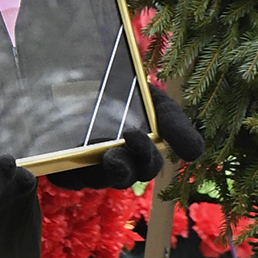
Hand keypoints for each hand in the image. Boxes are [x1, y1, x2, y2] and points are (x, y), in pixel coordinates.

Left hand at [47, 86, 203, 190]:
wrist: (88, 78)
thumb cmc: (128, 92)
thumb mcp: (154, 102)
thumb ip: (174, 124)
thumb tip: (195, 153)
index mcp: (140, 151)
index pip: (148, 164)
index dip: (145, 156)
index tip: (134, 134)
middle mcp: (117, 161)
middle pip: (123, 177)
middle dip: (121, 169)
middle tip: (113, 155)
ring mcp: (90, 166)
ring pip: (95, 179)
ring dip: (94, 171)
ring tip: (92, 156)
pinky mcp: (64, 167)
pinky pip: (65, 177)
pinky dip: (65, 173)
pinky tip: (62, 164)